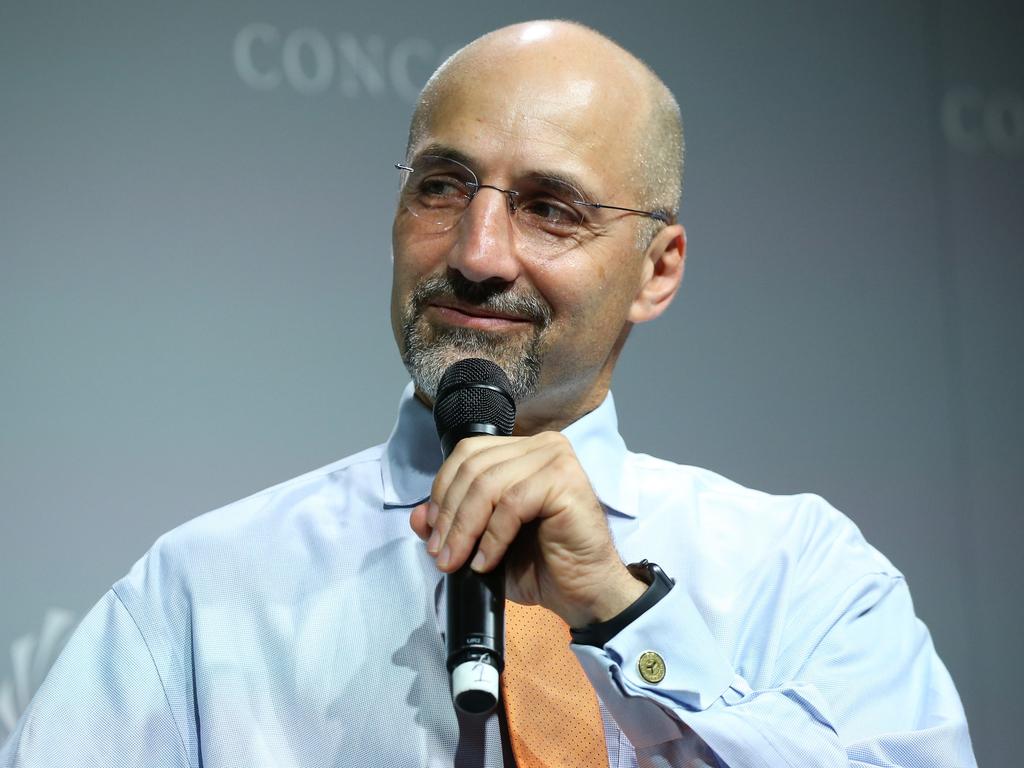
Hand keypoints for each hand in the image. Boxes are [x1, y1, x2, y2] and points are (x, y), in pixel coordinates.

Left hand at [409, 432, 645, 627]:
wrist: (584, 594)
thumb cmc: (541, 566)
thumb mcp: (484, 544)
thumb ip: (453, 524)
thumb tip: (415, 516)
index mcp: (522, 450)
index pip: (467, 454)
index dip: (442, 492)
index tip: (432, 533)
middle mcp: (542, 445)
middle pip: (473, 468)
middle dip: (449, 515)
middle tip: (441, 554)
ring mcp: (556, 459)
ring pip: (488, 485)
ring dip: (466, 529)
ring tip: (459, 561)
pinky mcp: (566, 481)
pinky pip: (512, 504)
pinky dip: (493, 537)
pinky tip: (487, 562)